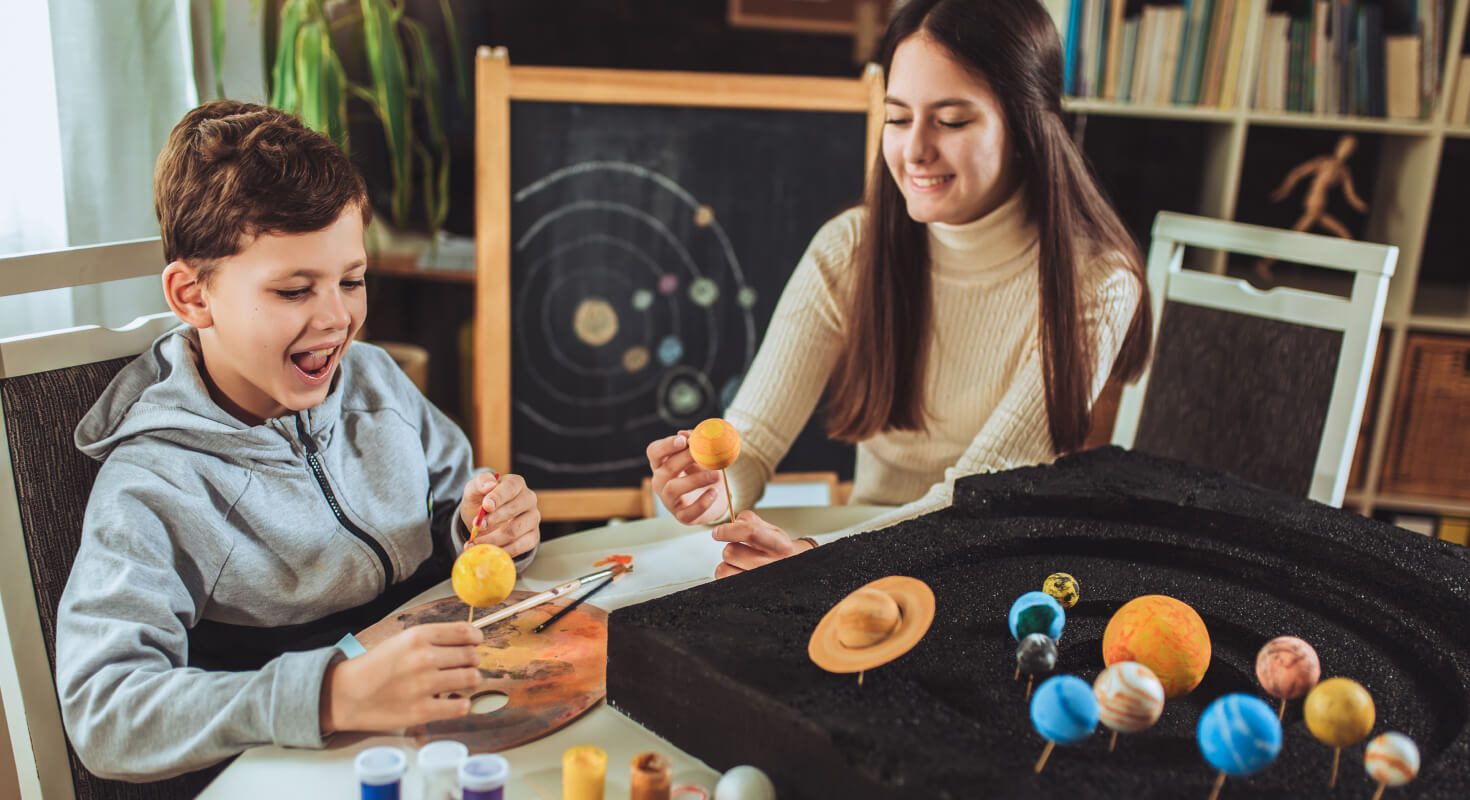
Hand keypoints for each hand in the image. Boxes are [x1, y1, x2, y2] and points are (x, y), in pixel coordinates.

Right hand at [319, 623, 480, 733]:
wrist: (346, 694)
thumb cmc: (375, 667)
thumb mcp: (402, 641)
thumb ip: (433, 638)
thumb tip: (470, 639)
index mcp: (418, 636)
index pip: (466, 632)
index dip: (475, 639)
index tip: (475, 644)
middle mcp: (423, 658)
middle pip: (472, 656)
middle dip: (471, 662)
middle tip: (462, 667)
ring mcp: (424, 685)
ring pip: (472, 679)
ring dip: (468, 682)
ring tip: (456, 684)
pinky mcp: (422, 711)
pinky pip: (461, 706)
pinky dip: (461, 704)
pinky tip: (450, 701)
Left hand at [460, 472, 539, 557]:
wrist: (484, 520)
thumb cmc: (482, 502)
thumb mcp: (474, 489)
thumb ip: (480, 482)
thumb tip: (489, 485)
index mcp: (516, 483)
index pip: (510, 488)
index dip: (498, 497)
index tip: (486, 506)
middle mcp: (528, 499)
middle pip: (514, 509)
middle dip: (493, 519)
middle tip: (477, 526)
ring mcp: (533, 518)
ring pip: (515, 530)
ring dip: (493, 538)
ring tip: (476, 541)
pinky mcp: (533, 536)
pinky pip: (520, 546)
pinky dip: (501, 550)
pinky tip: (488, 549)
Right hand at [646, 432, 728, 524]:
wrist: (715, 496)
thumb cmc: (703, 472)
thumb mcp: (700, 456)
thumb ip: (694, 444)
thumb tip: (685, 433)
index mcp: (662, 464)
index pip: (654, 452)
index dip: (666, 445)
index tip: (683, 440)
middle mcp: (660, 482)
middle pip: (666, 469)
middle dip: (684, 459)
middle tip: (703, 453)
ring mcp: (669, 501)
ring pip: (673, 489)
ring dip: (695, 480)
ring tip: (715, 474)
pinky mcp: (682, 516)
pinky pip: (688, 512)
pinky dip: (702, 503)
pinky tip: (714, 493)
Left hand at [710, 510, 813, 578]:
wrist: (792, 570)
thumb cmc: (780, 550)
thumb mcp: (773, 531)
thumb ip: (752, 521)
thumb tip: (735, 521)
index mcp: (780, 545)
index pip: (750, 533)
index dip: (729, 530)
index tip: (718, 532)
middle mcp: (771, 565)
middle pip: (731, 551)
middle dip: (730, 547)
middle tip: (740, 549)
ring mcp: (760, 582)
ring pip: (723, 569)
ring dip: (728, 563)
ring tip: (740, 562)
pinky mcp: (748, 594)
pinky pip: (723, 581)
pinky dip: (727, 574)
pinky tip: (739, 571)